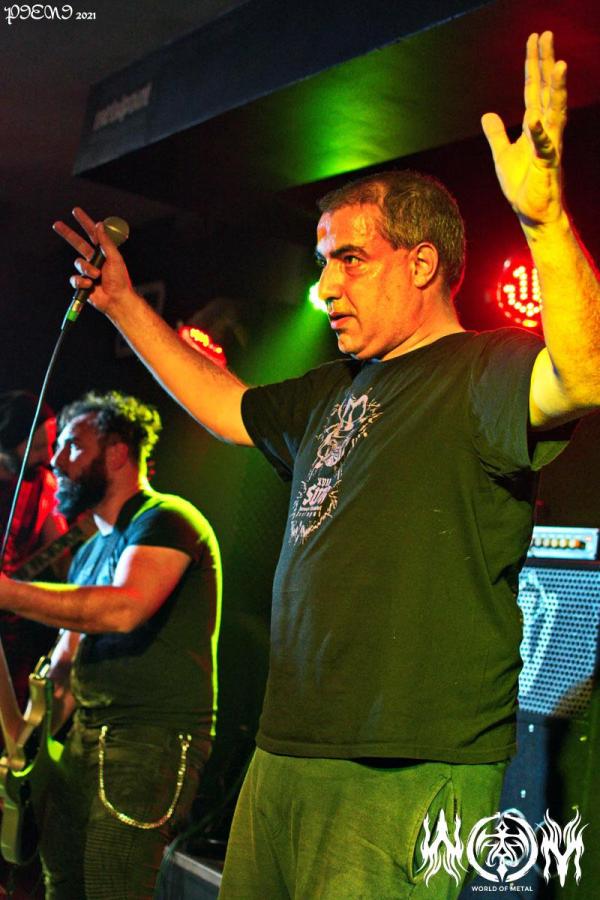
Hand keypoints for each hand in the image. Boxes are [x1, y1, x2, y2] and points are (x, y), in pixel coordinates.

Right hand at [52, 207, 132, 316]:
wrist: (117, 299)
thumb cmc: (120, 279)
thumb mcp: (114, 258)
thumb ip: (106, 242)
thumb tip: (99, 224)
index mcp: (103, 252)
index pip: (92, 234)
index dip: (84, 222)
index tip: (75, 211)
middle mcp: (94, 259)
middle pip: (77, 243)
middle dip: (67, 234)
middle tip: (56, 224)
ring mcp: (87, 270)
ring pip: (78, 263)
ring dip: (87, 269)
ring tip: (97, 276)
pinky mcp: (82, 283)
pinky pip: (75, 278)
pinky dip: (82, 281)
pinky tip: (90, 285)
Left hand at [481, 31, 566, 226]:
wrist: (532, 213)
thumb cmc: (521, 185)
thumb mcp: (502, 155)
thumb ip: (496, 134)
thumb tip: (487, 114)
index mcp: (535, 126)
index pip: (535, 89)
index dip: (534, 65)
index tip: (535, 40)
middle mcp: (546, 130)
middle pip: (547, 91)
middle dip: (546, 63)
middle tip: (546, 35)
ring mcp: (549, 146)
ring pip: (555, 112)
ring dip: (557, 89)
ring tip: (558, 65)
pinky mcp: (547, 165)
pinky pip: (544, 146)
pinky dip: (540, 133)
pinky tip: (535, 118)